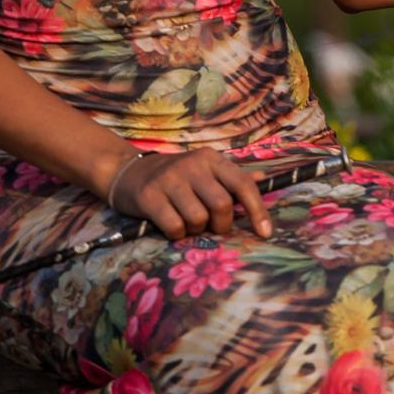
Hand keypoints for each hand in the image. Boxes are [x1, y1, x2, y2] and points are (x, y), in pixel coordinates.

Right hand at [106, 147, 274, 239]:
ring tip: (188, 224)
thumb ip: (231, 177)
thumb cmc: (175, 176)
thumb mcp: (204, 170)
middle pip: (222, 205)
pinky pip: (174, 226)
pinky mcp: (149, 196)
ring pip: (198, 218)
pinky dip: (177, 234)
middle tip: (212, 228)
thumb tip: (263, 179)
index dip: (257, 210)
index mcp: (211, 159)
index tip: (265, 233)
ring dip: (196, 231)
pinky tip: (171, 226)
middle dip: (221, 225)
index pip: (243, 184)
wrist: (128, 171)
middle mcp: (193, 165)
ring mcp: (170, 179)